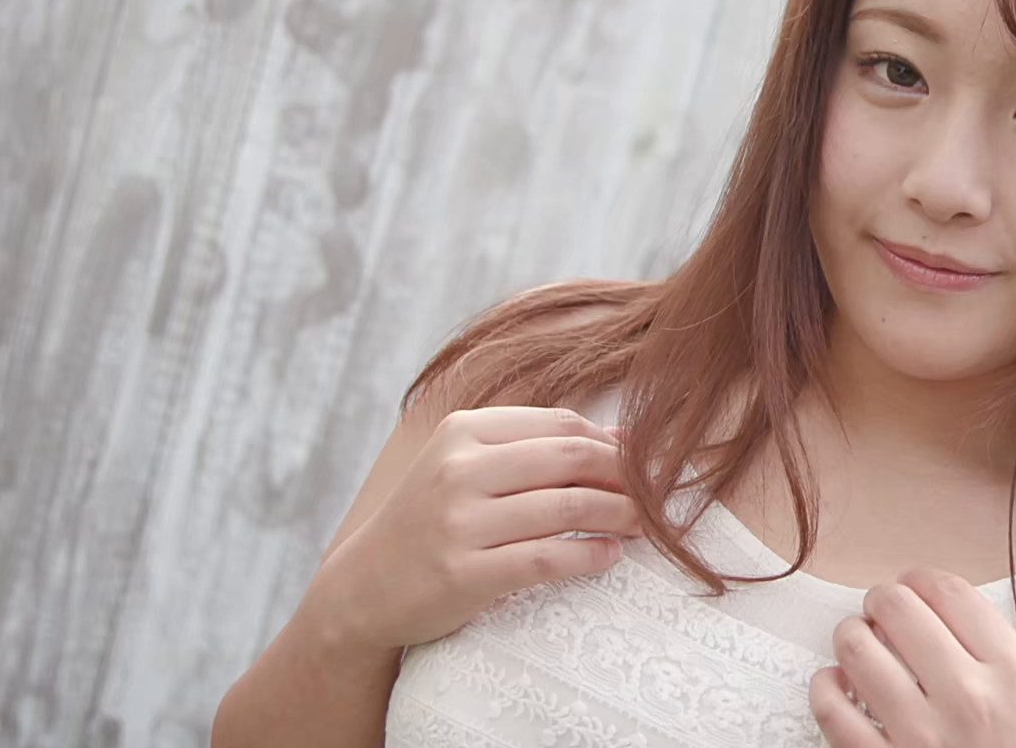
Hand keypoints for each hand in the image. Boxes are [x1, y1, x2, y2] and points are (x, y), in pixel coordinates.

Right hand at [313, 406, 642, 651]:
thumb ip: (535, 447)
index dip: (612, 445)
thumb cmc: (430, 521)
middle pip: (570, 460)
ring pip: (565, 509)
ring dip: (619, 517)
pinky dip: (588, 558)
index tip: (644, 466)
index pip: (560, 425)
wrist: (360, 590)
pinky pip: (545, 560)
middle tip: (656, 497)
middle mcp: (458, 470)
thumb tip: (625, 439)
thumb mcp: (466, 468)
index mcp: (462, 432)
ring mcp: (457, 522)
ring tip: (644, 528)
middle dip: (625, 478)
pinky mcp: (462, 574)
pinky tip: (610, 558)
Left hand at [810, 568, 1015, 747]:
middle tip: (881, 614)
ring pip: (856, 647)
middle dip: (881, 602)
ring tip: (858, 646)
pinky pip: (831, 708)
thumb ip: (993, 654)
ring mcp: (920, 735)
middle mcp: (968, 698)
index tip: (912, 586)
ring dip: (850, 638)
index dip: (920, 580)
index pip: (951, 592)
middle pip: (899, 606)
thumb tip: (934, 607)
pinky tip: (836, 688)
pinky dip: (825, 688)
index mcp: (1012, 676)